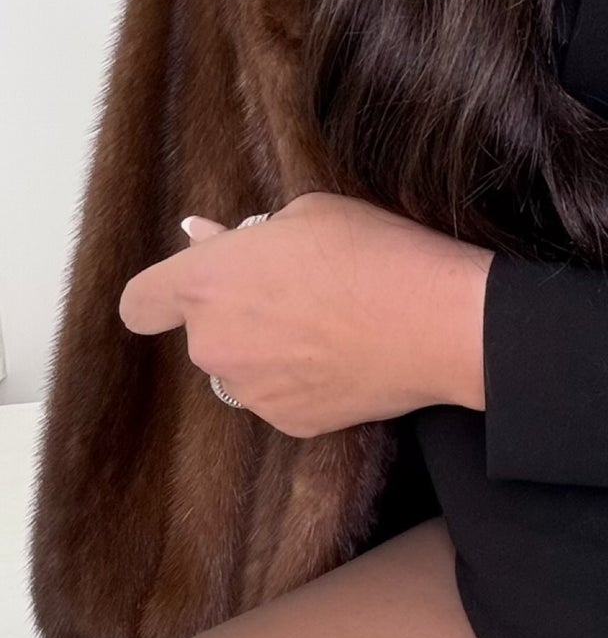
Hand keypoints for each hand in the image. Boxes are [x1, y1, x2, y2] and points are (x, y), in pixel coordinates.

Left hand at [116, 193, 491, 434]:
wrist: (438, 324)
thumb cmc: (375, 252)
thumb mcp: (307, 214)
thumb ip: (241, 235)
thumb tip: (202, 236)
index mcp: (206, 283)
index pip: (139, 303)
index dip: (157, 297)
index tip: (184, 291)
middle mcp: (214, 344)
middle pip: (202, 334)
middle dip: (235, 315)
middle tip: (293, 291)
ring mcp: (250, 391)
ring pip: (242, 368)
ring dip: (267, 350)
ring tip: (327, 326)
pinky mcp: (289, 422)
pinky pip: (279, 397)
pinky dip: (301, 381)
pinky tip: (344, 358)